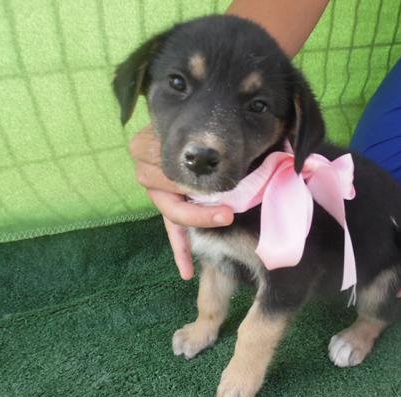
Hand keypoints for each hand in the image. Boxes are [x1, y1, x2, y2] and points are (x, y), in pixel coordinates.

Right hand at [129, 126, 233, 279]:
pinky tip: (187, 272)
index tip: (218, 184)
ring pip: (172, 212)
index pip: (166, 166)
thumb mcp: (201, 124)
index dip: (191, 177)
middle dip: (198, 203)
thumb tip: (253, 137)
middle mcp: (146, 167)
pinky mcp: (167, 207)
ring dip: (194, 223)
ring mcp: (156, 191)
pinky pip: (172, 231)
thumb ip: (211, 134)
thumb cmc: (201, 122)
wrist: (194, 120)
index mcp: (149, 142)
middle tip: (228, 211)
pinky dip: (181, 251)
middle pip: (168, 191)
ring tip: (223, 223)